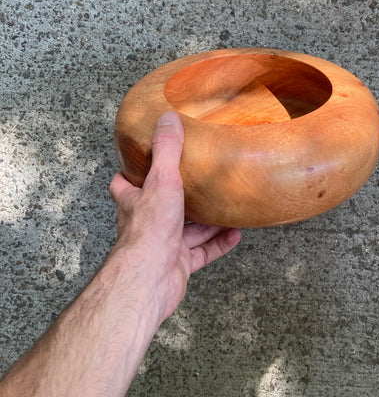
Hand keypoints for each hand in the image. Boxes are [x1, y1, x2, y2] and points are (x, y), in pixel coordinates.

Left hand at [109, 111, 241, 322]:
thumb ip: (167, 150)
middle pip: (161, 205)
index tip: (147, 160)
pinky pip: (203, 252)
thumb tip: (168, 118)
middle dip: (179, 196)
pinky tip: (235, 234)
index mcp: (135, 201)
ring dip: (206, 220)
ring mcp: (163, 245)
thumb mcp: (161, 180)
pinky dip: (219, 243)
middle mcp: (147, 222)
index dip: (132, 172)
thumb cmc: (149, 230)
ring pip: (187, 230)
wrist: (151, 278)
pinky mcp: (179, 264)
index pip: (124, 183)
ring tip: (227, 205)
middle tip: (199, 182)